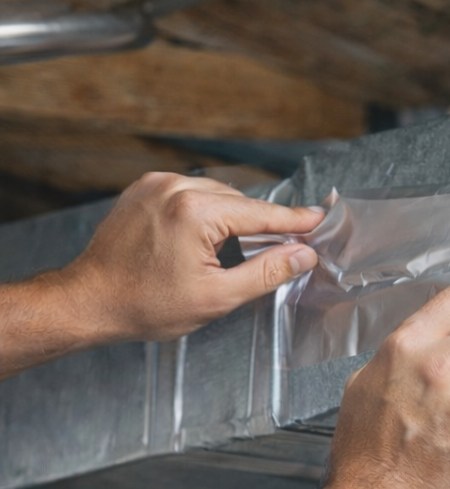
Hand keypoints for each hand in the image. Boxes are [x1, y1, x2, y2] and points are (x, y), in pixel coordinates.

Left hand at [58, 172, 323, 342]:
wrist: (89, 301)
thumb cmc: (146, 304)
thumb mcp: (218, 297)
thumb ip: (267, 272)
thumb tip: (303, 254)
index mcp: (196, 212)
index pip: (261, 214)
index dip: (295, 221)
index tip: (319, 219)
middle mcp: (176, 188)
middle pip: (241, 202)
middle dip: (263, 224)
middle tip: (287, 246)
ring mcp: (156, 184)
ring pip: (217, 196)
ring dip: (235, 218)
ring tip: (243, 249)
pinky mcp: (144, 188)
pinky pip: (191, 193)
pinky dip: (209, 211)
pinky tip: (210, 237)